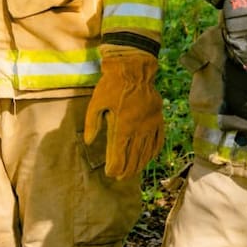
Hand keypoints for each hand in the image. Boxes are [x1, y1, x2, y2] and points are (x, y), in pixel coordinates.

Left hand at [84, 50, 163, 179]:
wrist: (133, 69)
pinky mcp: (158, 119)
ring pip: (146, 151)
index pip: (119, 155)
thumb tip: (88, 142)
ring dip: (139, 164)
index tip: (110, 174)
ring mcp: (150, 125)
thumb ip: (91, 124)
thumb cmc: (111, 85)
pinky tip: (148, 157)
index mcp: (122, 127)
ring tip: (132, 172)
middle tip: (120, 177)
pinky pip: (158, 140)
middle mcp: (138, 129)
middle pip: (134, 157)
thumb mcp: (95, 103)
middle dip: (126, 170)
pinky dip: (153, 152)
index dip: (115, 167)